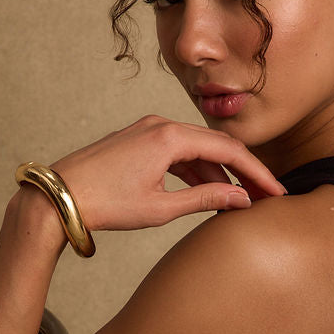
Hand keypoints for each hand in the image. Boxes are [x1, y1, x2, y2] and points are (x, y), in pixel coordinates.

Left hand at [49, 114, 286, 231]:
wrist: (58, 196)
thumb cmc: (105, 204)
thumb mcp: (160, 208)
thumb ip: (205, 200)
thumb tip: (241, 200)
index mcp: (170, 138)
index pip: (229, 151)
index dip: (256, 173)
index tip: (275, 192)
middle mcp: (161, 125)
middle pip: (216, 145)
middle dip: (242, 172)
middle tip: (263, 196)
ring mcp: (147, 129)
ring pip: (196, 148)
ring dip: (217, 174)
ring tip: (235, 201)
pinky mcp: (137, 139)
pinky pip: (176, 151)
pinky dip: (194, 170)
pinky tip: (204, 192)